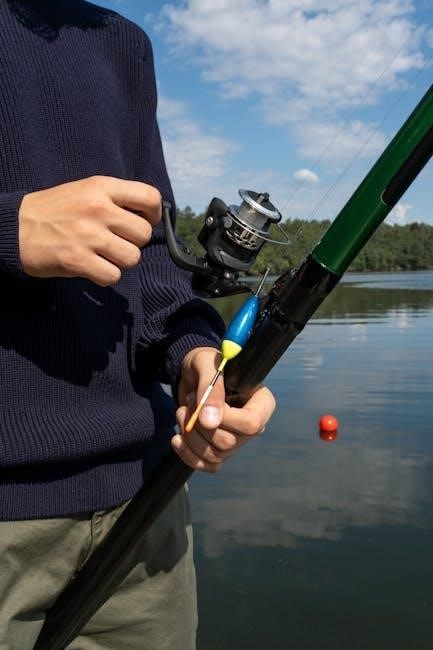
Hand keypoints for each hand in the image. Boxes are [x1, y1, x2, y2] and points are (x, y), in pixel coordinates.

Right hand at [19, 176, 161, 285]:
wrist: (14, 227)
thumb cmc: (54, 211)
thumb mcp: (85, 191)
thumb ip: (115, 200)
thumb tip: (147, 218)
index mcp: (101, 187)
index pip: (150, 197)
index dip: (153, 214)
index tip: (144, 221)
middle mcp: (98, 208)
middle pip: (144, 234)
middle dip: (133, 242)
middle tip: (115, 242)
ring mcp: (88, 235)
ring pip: (132, 258)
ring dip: (120, 261)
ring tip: (102, 255)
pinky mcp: (77, 259)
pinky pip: (113, 276)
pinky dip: (105, 276)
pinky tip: (92, 267)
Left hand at [173, 347, 275, 471]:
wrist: (192, 373)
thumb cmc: (205, 363)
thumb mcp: (207, 366)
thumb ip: (211, 389)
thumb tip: (210, 423)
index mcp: (261, 403)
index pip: (252, 424)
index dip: (225, 419)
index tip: (201, 403)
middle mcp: (253, 426)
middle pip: (228, 443)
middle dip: (199, 425)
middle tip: (188, 401)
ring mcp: (237, 441)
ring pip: (214, 455)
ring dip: (190, 436)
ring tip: (181, 411)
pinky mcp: (219, 451)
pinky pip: (207, 465)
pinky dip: (188, 455)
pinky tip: (177, 439)